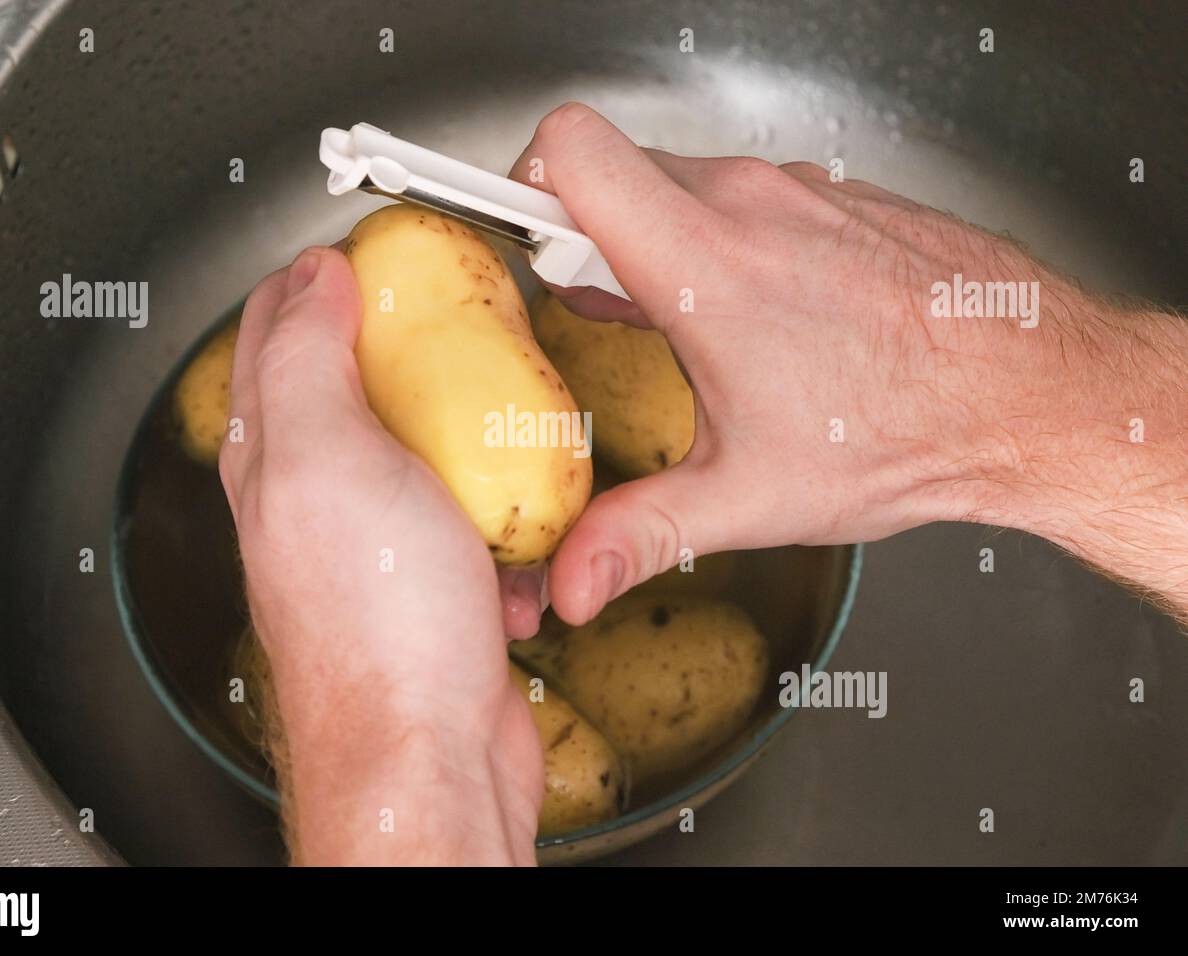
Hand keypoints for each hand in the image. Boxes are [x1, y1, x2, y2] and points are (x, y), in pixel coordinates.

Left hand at [219, 248, 542, 864]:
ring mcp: (378, 547)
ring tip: (511, 443)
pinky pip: (476, 532)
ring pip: (429, 461)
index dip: (318, 278)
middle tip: (464, 328)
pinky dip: (504, 532)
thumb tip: (312, 278)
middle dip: (411, 354)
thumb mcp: (329, 460)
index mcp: (272, 458)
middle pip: (357, 389)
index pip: (276, 334)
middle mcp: (315, 499)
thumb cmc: (377, 628)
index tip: (373, 250)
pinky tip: (519, 550)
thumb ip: (310, 359)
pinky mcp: (435, 590)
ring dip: (475, 450)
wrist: (431, 755)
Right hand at [511, 104, 1187, 625]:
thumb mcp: (747, 497)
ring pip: (682, 179)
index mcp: (702, 263)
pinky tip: (759, 312)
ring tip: (690, 322)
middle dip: (588, 231)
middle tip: (610, 309)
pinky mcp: (835, 197)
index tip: (527, 247)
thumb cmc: (903, 434)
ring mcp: (798, 191)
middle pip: (613, 167)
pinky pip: (746, 192)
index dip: (525, 184)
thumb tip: (574, 581)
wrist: (1030, 394)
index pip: (569, 147)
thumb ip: (638, 534)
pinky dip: (724, 236)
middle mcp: (748, 202)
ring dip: (660, 238)